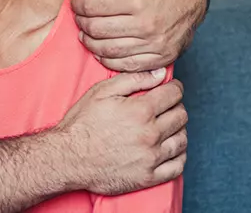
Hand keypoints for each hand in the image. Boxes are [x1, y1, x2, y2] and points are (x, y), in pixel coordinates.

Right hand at [57, 69, 187, 194]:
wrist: (68, 157)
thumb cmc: (81, 123)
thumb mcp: (101, 92)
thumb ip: (133, 79)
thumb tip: (159, 73)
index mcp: (141, 111)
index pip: (174, 95)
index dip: (174, 88)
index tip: (170, 89)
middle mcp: (150, 134)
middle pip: (181, 116)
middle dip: (176, 107)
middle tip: (166, 107)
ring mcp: (151, 157)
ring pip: (182, 140)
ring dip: (178, 130)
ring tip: (167, 127)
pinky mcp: (149, 176)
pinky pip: (178, 166)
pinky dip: (178, 156)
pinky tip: (169, 149)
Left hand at [63, 0, 207, 71]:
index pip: (92, 8)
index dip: (77, 6)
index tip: (76, 4)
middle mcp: (146, 23)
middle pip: (97, 30)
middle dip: (82, 24)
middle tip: (80, 19)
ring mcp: (154, 43)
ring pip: (108, 51)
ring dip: (91, 43)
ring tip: (87, 33)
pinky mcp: (161, 57)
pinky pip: (126, 66)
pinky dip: (108, 60)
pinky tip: (102, 50)